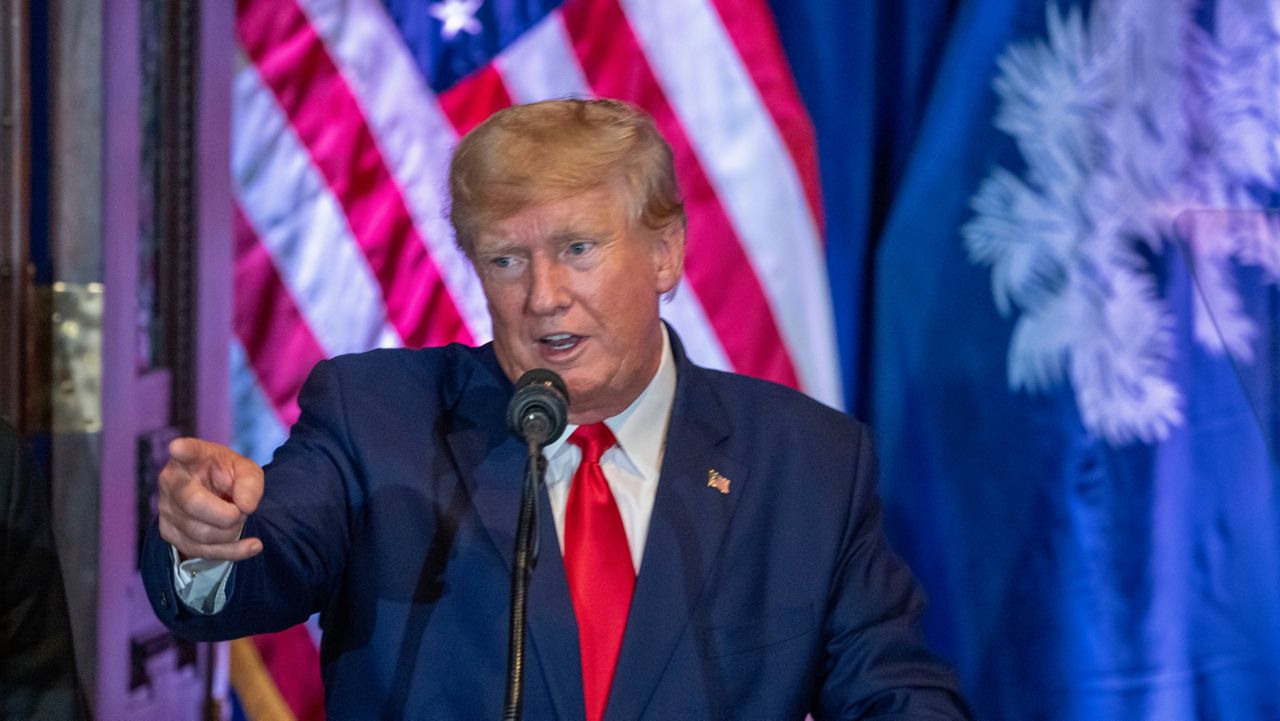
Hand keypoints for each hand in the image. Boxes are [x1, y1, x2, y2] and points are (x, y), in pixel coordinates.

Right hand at [157, 437, 264, 561]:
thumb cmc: (228, 477)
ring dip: (232, 532)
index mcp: (190, 458)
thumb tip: (245, 507)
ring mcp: (166, 509)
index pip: (186, 452)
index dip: (183, 451)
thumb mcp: (247, 471)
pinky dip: (233, 551)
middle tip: (241, 510)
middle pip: (194, 505)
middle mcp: (171, 482)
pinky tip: (253, 546)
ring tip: (239, 519)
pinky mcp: (170, 534)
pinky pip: (202, 551)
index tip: (179, 447)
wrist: (215, 496)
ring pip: (200, 534)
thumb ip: (251, 483)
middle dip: (228, 515)